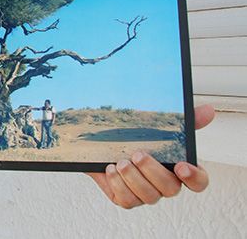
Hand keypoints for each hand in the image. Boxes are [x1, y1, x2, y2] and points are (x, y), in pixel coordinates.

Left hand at [87, 104, 214, 208]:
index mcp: (179, 169)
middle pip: (170, 188)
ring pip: (148, 196)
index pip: (198, 182)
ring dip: (133, 178)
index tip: (181, 166)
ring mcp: (147, 194)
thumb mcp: (159, 127)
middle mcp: (165, 184)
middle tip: (138, 155)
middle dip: (153, 171)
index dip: (194, 177)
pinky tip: (111, 169)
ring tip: (121, 162)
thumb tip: (207, 110)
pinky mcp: (127, 198)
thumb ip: (183, 121)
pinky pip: (127, 200)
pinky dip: (118, 184)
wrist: (105, 145)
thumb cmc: (137, 138)